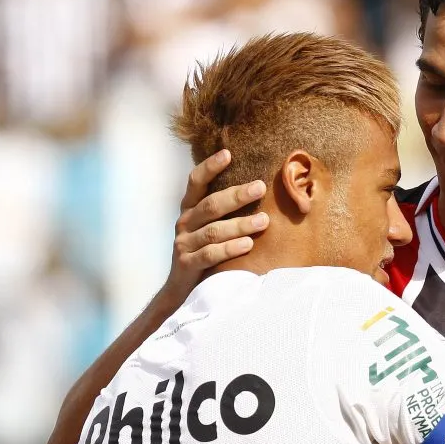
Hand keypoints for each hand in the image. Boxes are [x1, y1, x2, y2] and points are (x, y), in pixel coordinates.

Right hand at [161, 149, 268, 302]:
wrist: (180, 290)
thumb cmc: (206, 252)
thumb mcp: (212, 228)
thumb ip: (227, 211)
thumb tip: (262, 188)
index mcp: (190, 209)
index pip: (195, 182)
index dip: (210, 167)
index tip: (228, 153)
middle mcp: (184, 223)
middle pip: (211, 205)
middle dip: (236, 195)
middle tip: (260, 186)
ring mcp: (183, 244)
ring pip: (213, 231)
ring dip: (240, 224)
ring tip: (264, 221)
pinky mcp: (187, 265)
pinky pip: (210, 254)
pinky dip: (229, 249)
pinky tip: (248, 245)